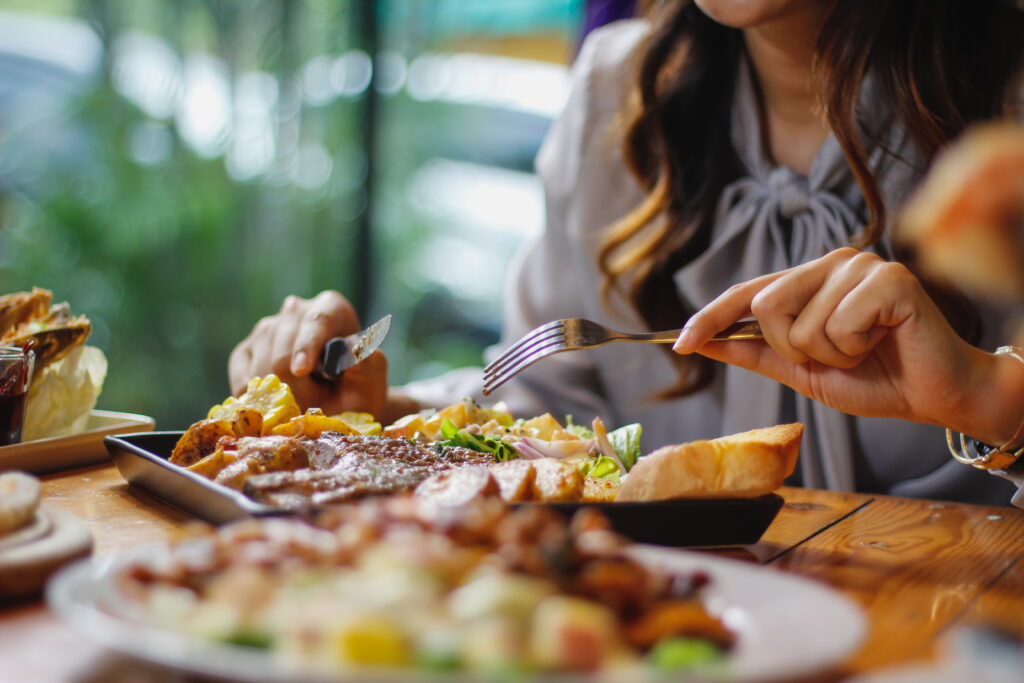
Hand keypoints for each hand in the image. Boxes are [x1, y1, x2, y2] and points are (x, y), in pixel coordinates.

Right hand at [228, 291, 387, 416]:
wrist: (340, 403)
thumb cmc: (358, 389)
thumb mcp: (372, 380)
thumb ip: (370, 365)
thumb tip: (354, 352)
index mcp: (330, 307)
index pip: (317, 322)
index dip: (306, 346)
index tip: (301, 370)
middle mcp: (295, 310)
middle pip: (283, 349)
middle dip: (296, 385)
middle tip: (310, 408)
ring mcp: (267, 328)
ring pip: (260, 364)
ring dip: (279, 394)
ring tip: (300, 404)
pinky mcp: (245, 351)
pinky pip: (242, 377)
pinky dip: (256, 397)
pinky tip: (273, 405)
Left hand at [672, 248, 1023, 444]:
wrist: (935, 396)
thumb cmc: (875, 378)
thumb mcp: (802, 371)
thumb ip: (754, 354)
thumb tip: (702, 344)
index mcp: (809, 280)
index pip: (746, 293)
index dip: (710, 318)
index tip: (678, 345)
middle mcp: (831, 263)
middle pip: (766, 305)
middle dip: (793, 349)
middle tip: (837, 357)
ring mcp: (860, 266)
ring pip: (800, 322)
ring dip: (828, 355)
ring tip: (864, 350)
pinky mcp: (889, 278)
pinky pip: (838, 324)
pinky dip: (854, 348)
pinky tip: (883, 341)